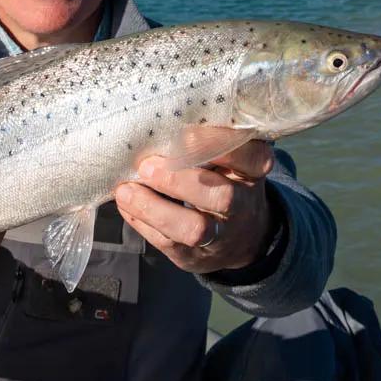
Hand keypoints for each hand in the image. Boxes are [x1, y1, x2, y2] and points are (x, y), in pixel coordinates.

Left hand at [114, 140, 275, 273]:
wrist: (242, 239)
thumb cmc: (228, 183)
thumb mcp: (233, 161)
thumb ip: (212, 143)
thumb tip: (163, 123)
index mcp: (254, 174)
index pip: (250, 158)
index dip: (219, 145)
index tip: (185, 133)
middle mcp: (243, 207)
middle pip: (222, 197)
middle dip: (180, 181)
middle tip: (147, 165)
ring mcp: (221, 236)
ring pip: (194, 229)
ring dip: (155, 209)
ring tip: (126, 191)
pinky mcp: (194, 257)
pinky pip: (168, 243)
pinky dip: (143, 222)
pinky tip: (127, 204)